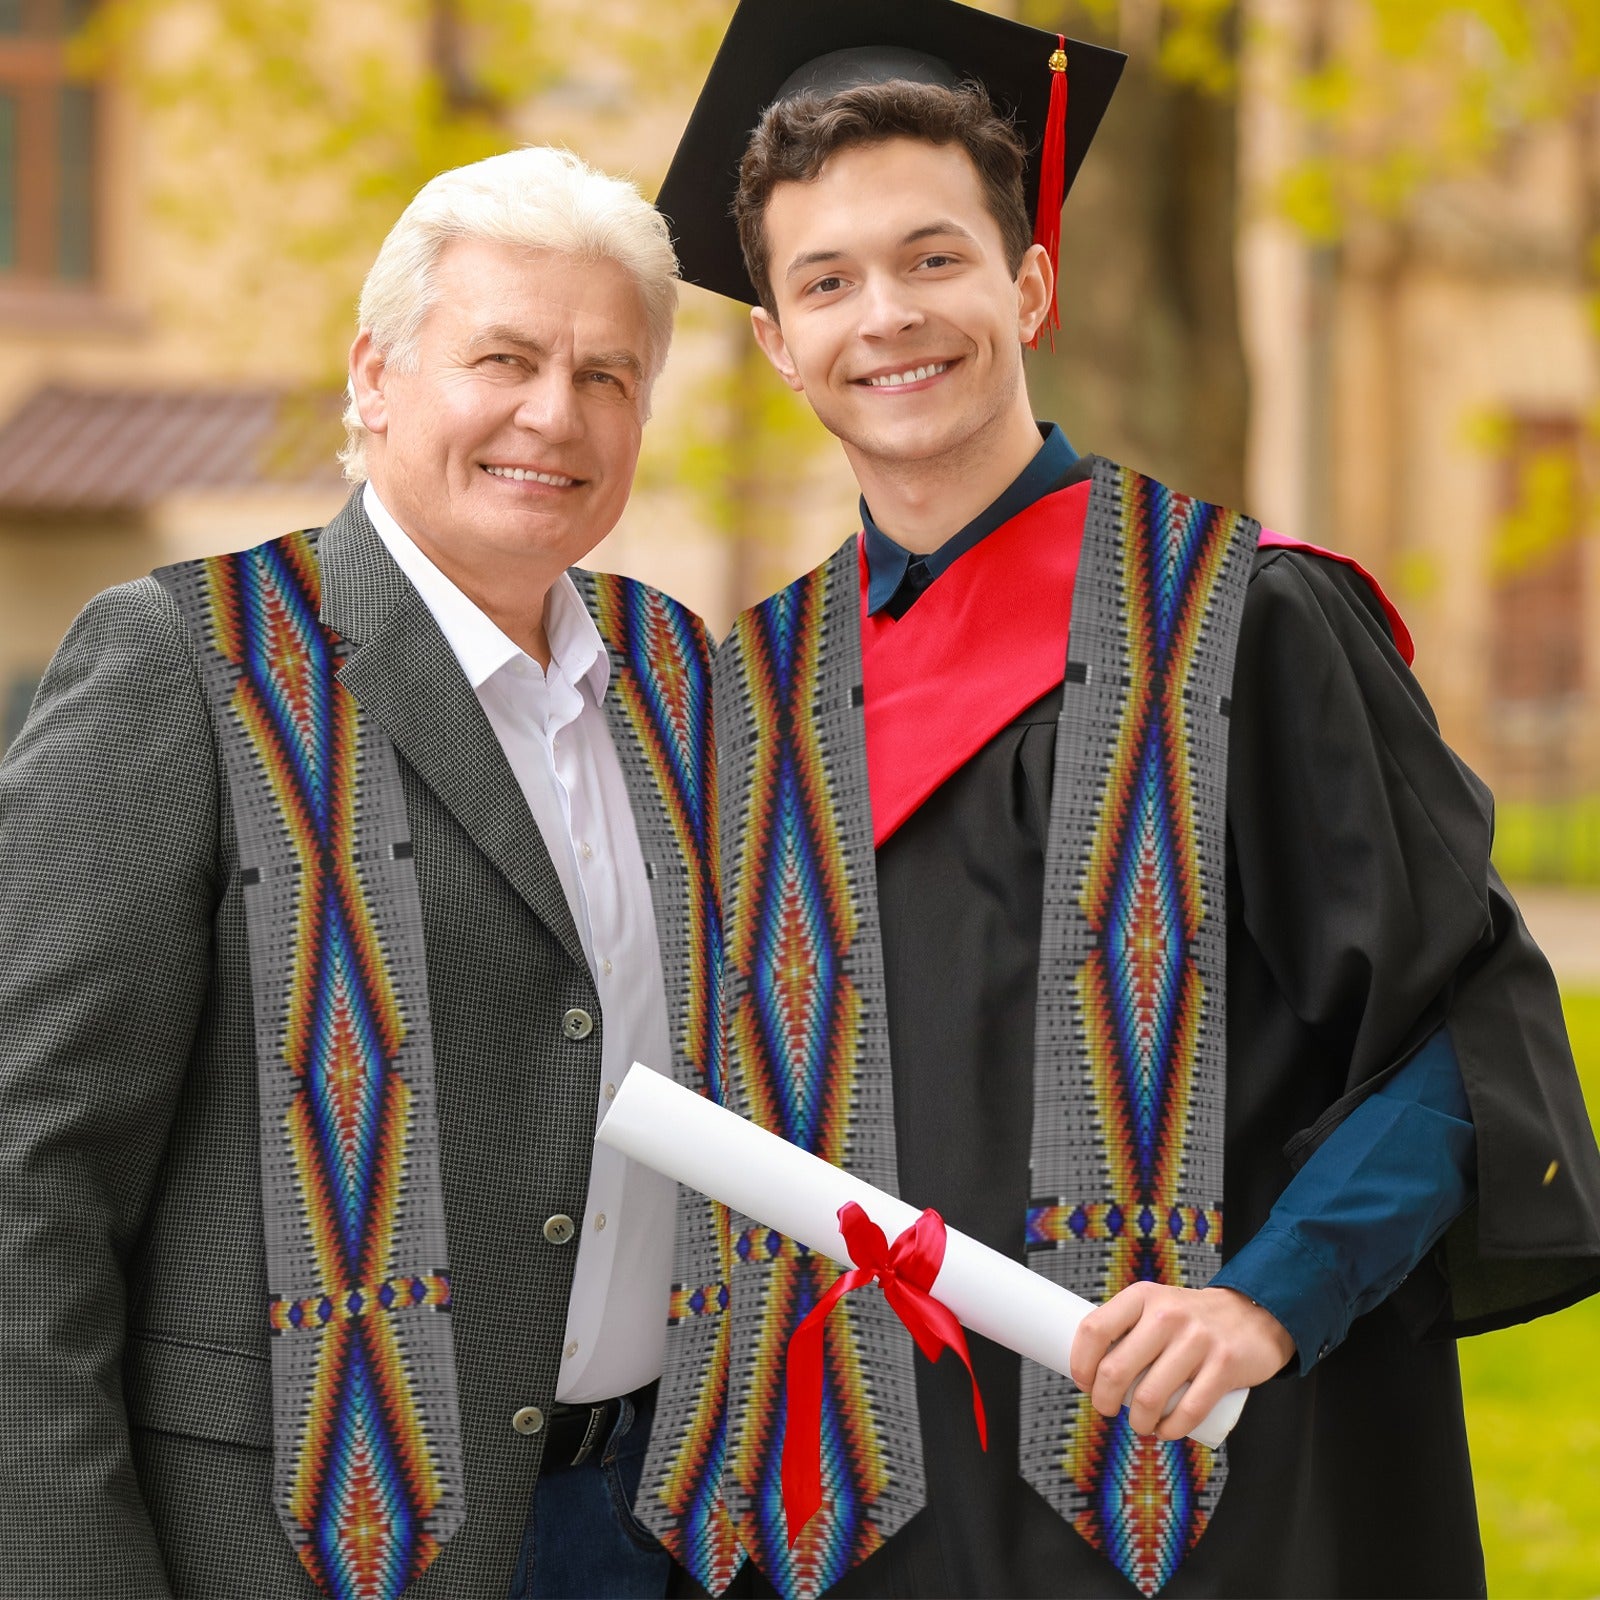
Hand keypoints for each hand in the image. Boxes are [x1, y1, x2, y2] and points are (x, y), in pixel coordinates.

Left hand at [1068, 1283, 1294, 1440]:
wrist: (1252, 1315)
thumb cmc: (1190, 1319)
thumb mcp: (1155, 1305)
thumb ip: (1127, 1327)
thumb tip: (1090, 1367)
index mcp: (1142, 1296)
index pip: (1094, 1329)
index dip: (1080, 1363)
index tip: (1083, 1382)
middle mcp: (1166, 1314)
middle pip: (1115, 1369)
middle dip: (1103, 1401)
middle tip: (1106, 1409)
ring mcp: (1197, 1339)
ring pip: (1149, 1397)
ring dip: (1137, 1422)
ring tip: (1139, 1424)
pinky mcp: (1224, 1366)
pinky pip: (1188, 1411)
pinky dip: (1170, 1430)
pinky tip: (1164, 1431)